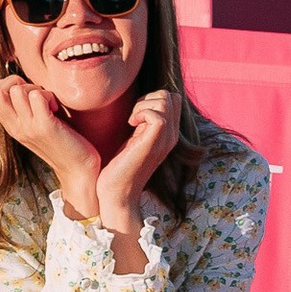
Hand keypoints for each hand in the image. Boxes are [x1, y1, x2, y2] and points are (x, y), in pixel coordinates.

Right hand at [0, 72, 104, 224]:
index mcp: (11, 127)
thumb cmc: (62, 144)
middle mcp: (15, 127)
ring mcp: (28, 128)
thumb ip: (24, 111)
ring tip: (48, 104)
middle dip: (17, 84)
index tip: (26, 94)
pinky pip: (37, 96)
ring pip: (17, 90)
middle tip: (36, 96)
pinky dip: (48, 96)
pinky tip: (56, 109)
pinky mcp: (44, 127)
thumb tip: (21, 85)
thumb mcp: (36, 127)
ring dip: (36, 89)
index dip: (6, 85)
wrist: (78, 171)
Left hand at [93, 83, 181, 238]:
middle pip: (171, 96)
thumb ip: (141, 123)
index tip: (136, 113)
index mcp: (168, 135)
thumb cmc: (119, 168)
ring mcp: (165, 140)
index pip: (173, 99)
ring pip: (165, 100)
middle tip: (133, 116)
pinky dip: (140, 112)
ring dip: (143, 104)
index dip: (152, 98)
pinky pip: (157, 114)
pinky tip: (130, 125)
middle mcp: (171, 136)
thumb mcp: (133, 140)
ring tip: (131, 121)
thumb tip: (135, 103)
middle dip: (148, 97)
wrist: (117, 195)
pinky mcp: (154, 143)